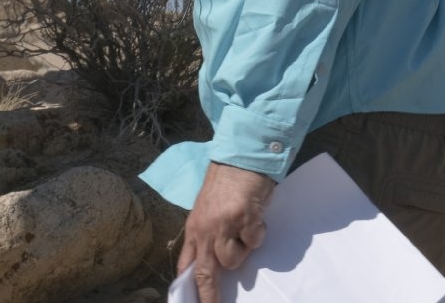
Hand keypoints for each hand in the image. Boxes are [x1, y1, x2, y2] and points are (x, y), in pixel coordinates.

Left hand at [178, 162, 273, 302]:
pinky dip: (258, 233)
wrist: (243, 155)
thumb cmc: (227, 180)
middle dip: (209, 297)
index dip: (188, 287)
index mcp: (194, 227)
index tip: (192, 302)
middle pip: (204, 274)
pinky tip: (257, 216)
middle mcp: (205, 229)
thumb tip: (213, 260)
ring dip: (243, 249)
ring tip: (246, 228)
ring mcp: (224, 225)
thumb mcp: (208, 207)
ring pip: (232, 260)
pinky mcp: (244, 219)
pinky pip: (254, 241)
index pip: (185, 265)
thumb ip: (207, 232)